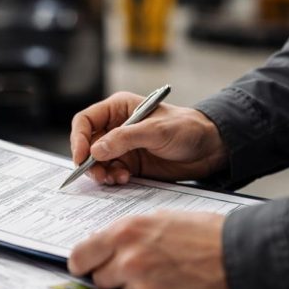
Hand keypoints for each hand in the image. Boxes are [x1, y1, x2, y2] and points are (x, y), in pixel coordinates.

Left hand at [68, 212, 235, 288]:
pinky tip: (174, 284)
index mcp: (126, 231)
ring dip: (133, 286)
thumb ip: (131, 233)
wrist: (239, 255)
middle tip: (128, 270)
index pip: (81, 254)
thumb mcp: (162, 219)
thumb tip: (110, 243)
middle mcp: (128, 256)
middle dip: (109, 275)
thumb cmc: (206, 234)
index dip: (83, 262)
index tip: (86, 265)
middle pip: (97, 276)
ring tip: (161, 273)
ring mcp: (141, 282)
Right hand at [70, 92, 227, 184]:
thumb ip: (124, 139)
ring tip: (115, 178)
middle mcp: (116, 127)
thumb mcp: (156, 130)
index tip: (80, 156)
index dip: (78, 138)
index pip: (86, 121)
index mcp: (118, 109)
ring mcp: (122, 147)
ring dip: (101, 172)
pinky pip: (111, 172)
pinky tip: (125, 179)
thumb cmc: (187, 129)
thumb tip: (95, 150)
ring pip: (97, 162)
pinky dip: (113, 178)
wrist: (210, 149)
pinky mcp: (130, 164)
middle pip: (87, 144)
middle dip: (89, 161)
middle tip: (98, 174)